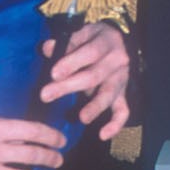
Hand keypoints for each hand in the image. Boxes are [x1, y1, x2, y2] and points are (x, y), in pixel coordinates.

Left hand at [40, 22, 131, 138]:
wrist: (116, 41)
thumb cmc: (92, 40)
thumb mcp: (80, 34)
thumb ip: (65, 42)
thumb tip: (47, 48)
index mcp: (106, 42)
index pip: (90, 53)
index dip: (71, 63)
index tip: (53, 74)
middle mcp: (117, 61)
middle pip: (93, 76)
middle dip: (68, 87)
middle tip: (46, 95)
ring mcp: (121, 79)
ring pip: (108, 94)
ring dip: (94, 108)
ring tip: (81, 118)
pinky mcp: (122, 94)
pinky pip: (123, 111)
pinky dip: (115, 124)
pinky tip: (103, 135)